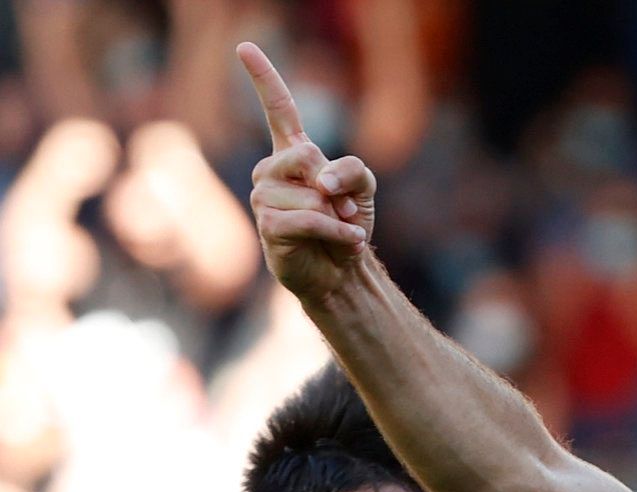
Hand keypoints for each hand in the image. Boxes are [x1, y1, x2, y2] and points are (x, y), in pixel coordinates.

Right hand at [236, 41, 375, 303]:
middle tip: (344, 209)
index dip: (263, 78)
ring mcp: (264, 197)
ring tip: (338, 230)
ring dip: (339, 217)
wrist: (343, 270)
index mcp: (292, 153)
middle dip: (337, 186)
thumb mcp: (363, 188)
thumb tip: (320, 182)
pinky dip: (338, 233)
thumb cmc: (348, 224)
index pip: (278, 109)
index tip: (244, 47)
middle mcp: (271, 170)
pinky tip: (347, 243)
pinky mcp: (268, 226)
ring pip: (312, 195)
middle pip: (306, 154)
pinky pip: (311, 220)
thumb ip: (351, 169)